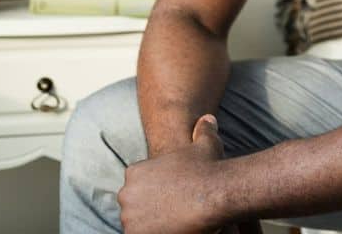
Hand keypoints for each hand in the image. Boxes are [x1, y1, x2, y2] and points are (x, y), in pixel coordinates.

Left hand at [119, 115, 228, 233]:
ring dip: (151, 225)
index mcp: (135, 172)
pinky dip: (155, 233)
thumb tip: (208, 118)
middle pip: (135, 206)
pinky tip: (174, 229)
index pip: (139, 186)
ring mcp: (129, 217)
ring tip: (174, 223)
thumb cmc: (209, 168)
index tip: (171, 196)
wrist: (214, 194)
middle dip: (150, 210)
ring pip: (138, 224)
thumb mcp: (206, 143)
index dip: (156, 192)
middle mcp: (127, 194)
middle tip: (173, 212)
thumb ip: (203, 130)